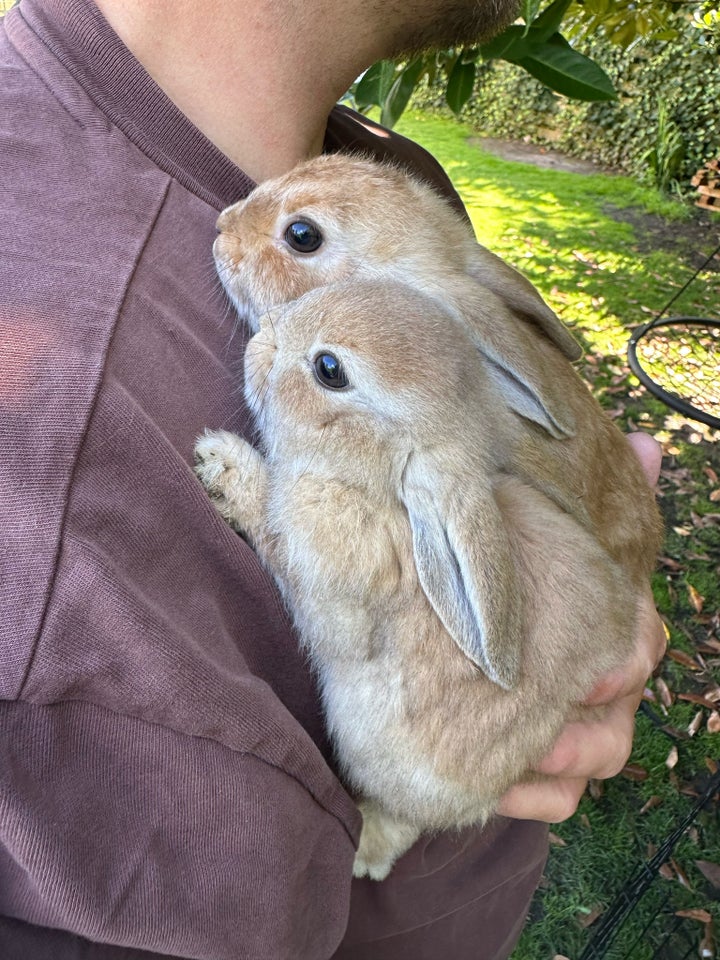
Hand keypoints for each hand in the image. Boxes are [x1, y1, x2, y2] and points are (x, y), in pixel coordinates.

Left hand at [497, 433, 665, 822]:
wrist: (453, 628)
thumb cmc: (520, 576)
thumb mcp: (546, 532)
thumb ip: (593, 501)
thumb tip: (648, 443)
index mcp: (606, 626)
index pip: (637, 644)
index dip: (621, 655)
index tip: (594, 666)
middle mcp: (602, 681)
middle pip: (621, 715)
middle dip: (586, 723)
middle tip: (542, 720)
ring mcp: (577, 727)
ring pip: (599, 758)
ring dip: (559, 762)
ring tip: (512, 759)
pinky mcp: (542, 769)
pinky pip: (558, 800)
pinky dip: (530, 797)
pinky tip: (494, 784)